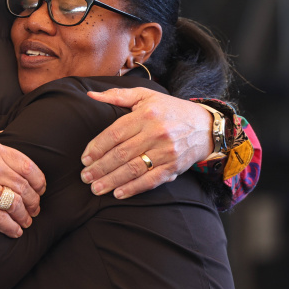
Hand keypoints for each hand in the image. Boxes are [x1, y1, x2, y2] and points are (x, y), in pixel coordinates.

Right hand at [0, 137, 44, 236]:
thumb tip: (12, 138)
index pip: (29, 167)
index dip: (39, 182)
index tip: (40, 189)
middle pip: (25, 188)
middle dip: (34, 202)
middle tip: (34, 208)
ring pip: (17, 206)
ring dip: (25, 217)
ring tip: (26, 221)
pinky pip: (3, 221)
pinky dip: (13, 228)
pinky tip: (15, 231)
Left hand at [79, 90, 211, 198]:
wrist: (204, 126)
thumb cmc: (169, 109)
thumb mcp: (145, 96)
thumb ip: (117, 95)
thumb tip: (90, 95)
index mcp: (145, 114)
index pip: (114, 134)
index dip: (97, 148)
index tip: (84, 159)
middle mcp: (156, 133)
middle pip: (121, 153)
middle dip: (100, 168)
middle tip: (85, 177)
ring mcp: (166, 151)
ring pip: (133, 169)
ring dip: (112, 181)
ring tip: (96, 188)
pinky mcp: (174, 167)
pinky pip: (151, 180)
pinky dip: (133, 188)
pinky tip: (118, 193)